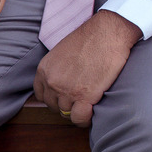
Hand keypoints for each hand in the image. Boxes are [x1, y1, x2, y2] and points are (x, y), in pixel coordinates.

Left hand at [33, 10, 140, 125]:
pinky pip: (80, 118)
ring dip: (78, 111)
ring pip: (67, 113)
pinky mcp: (85, 96)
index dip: (55, 98)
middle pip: (54, 106)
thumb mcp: (63, 52)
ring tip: (90, 105)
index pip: (42, 95)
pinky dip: (86, 119)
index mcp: (44, 70)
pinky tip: (93, 112)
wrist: (109, 32)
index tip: (67, 96)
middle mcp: (52, 82)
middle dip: (67, 105)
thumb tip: (64, 81)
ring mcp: (67, 90)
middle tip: (82, 100)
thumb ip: (58, 69)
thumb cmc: (92, 38)